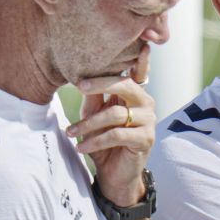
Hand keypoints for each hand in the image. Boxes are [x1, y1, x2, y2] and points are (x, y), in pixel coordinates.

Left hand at [66, 46, 154, 204]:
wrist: (114, 175)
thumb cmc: (104, 142)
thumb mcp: (95, 116)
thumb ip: (94, 97)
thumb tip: (83, 76)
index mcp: (135, 92)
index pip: (139, 70)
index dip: (140, 57)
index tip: (140, 43)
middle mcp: (145, 102)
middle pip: (124, 85)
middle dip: (100, 83)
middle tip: (79, 86)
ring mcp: (148, 120)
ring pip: (115, 114)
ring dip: (88, 124)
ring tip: (71, 132)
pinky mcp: (145, 139)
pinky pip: (116, 135)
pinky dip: (95, 141)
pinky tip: (82, 148)